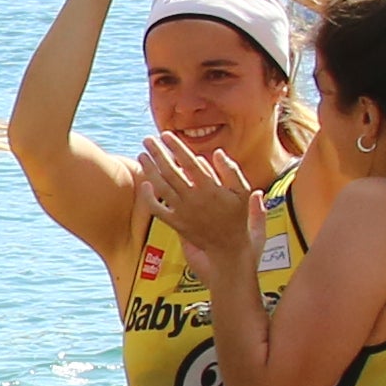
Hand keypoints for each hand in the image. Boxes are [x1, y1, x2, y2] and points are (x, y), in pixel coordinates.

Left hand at [148, 132, 255, 266]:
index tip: (166, 135)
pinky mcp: (176, 224)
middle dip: (157, 153)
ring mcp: (183, 212)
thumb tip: (217, 153)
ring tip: (142, 155)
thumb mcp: (243, 193)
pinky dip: (149, 197)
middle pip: (170, 171)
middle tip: (147, 139)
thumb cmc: (237, 218)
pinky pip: (158, 209)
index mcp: (211, 188)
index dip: (177, 147)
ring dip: (150, 170)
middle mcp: (194, 199)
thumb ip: (231, 171)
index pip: (190, 162)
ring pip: (161, 187)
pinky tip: (145, 184)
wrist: (229, 250)